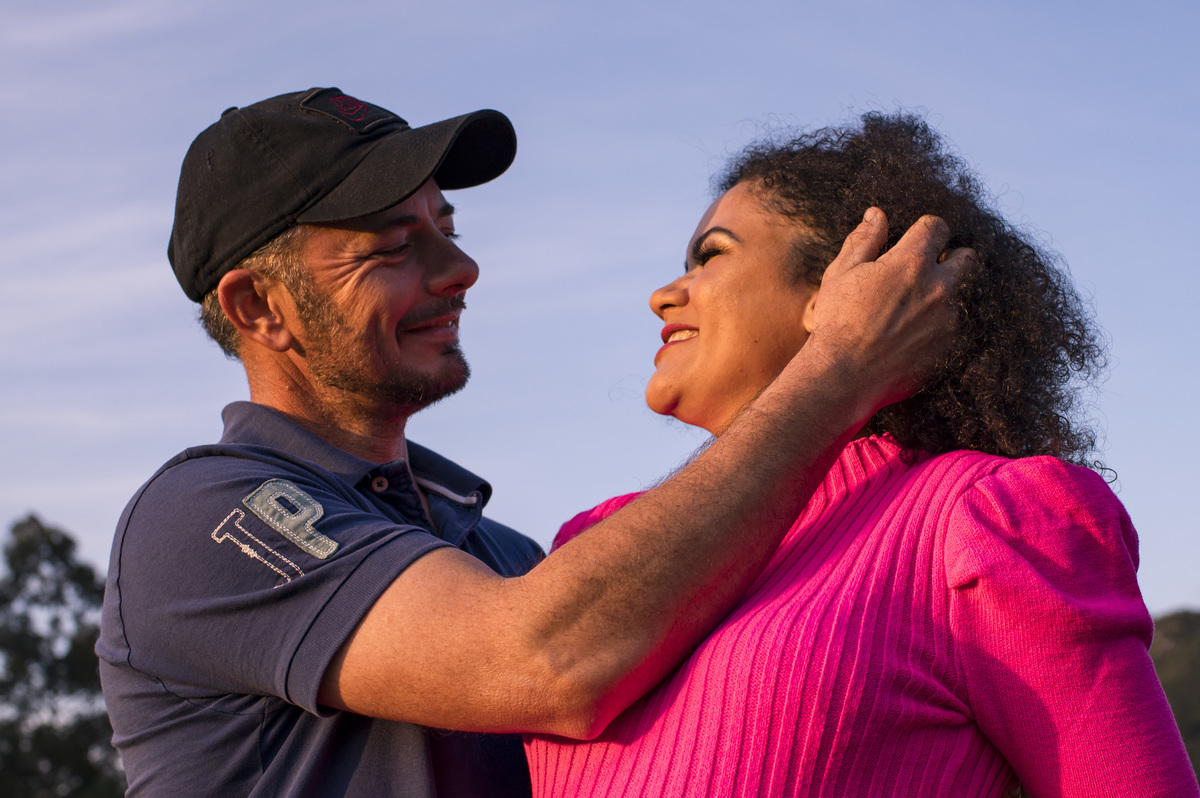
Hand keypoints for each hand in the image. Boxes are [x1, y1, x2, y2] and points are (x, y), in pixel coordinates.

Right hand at [803, 207, 973, 418]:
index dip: (925, 231)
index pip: (937, 227)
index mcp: (911, 262)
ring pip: (962, 294)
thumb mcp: (842, 273)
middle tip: (924, 271)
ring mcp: (948, 319)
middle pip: (966, 257)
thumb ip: (864, 240)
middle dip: (949, 258)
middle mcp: (939, 287)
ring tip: (916, 307)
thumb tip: (876, 214)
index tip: (915, 241)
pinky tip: (914, 333)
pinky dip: (941, 324)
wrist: (845, 375)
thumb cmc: (838, 321)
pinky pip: (957, 326)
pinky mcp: (950, 346)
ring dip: (946, 293)